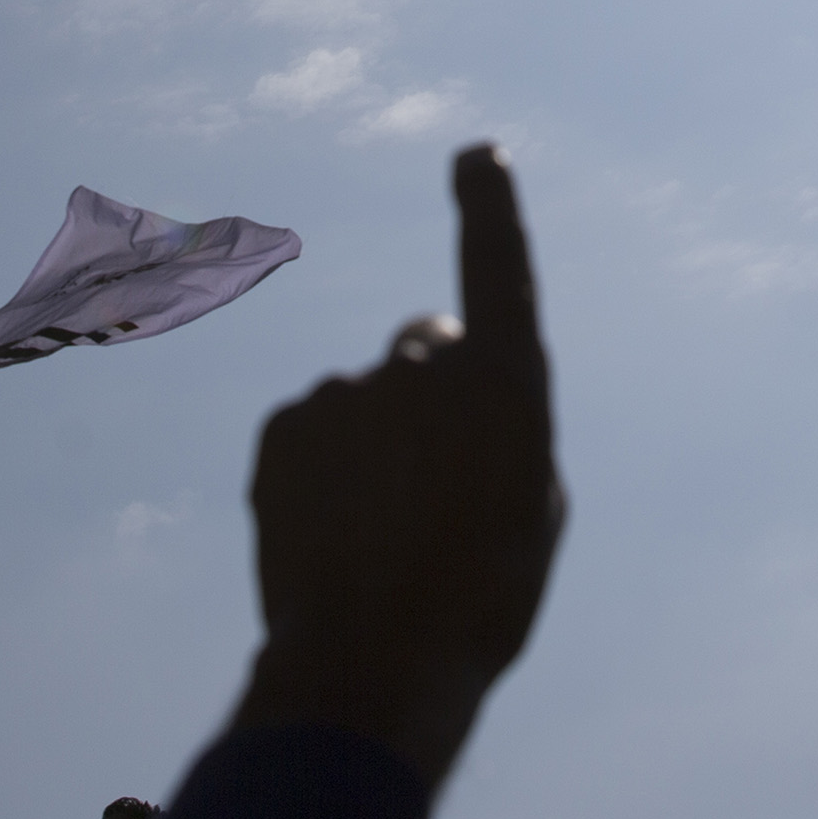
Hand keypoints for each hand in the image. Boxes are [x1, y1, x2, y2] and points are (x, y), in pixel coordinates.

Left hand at [232, 144, 565, 786]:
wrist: (373, 664)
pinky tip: (336, 537)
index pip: (498, 268)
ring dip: (375, 448)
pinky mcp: (286, 423)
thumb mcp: (531, 511)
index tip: (478, 154)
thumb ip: (502, 426)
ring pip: (367, 402)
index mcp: (507, 385)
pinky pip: (313, 431)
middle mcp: (424, 366)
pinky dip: (323, 471)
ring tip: (383, 538)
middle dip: (432, 393)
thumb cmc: (480, 601)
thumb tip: (455, 390)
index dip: (490, 207)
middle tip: (435, 487)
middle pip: (428, 347)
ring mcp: (347, 390)